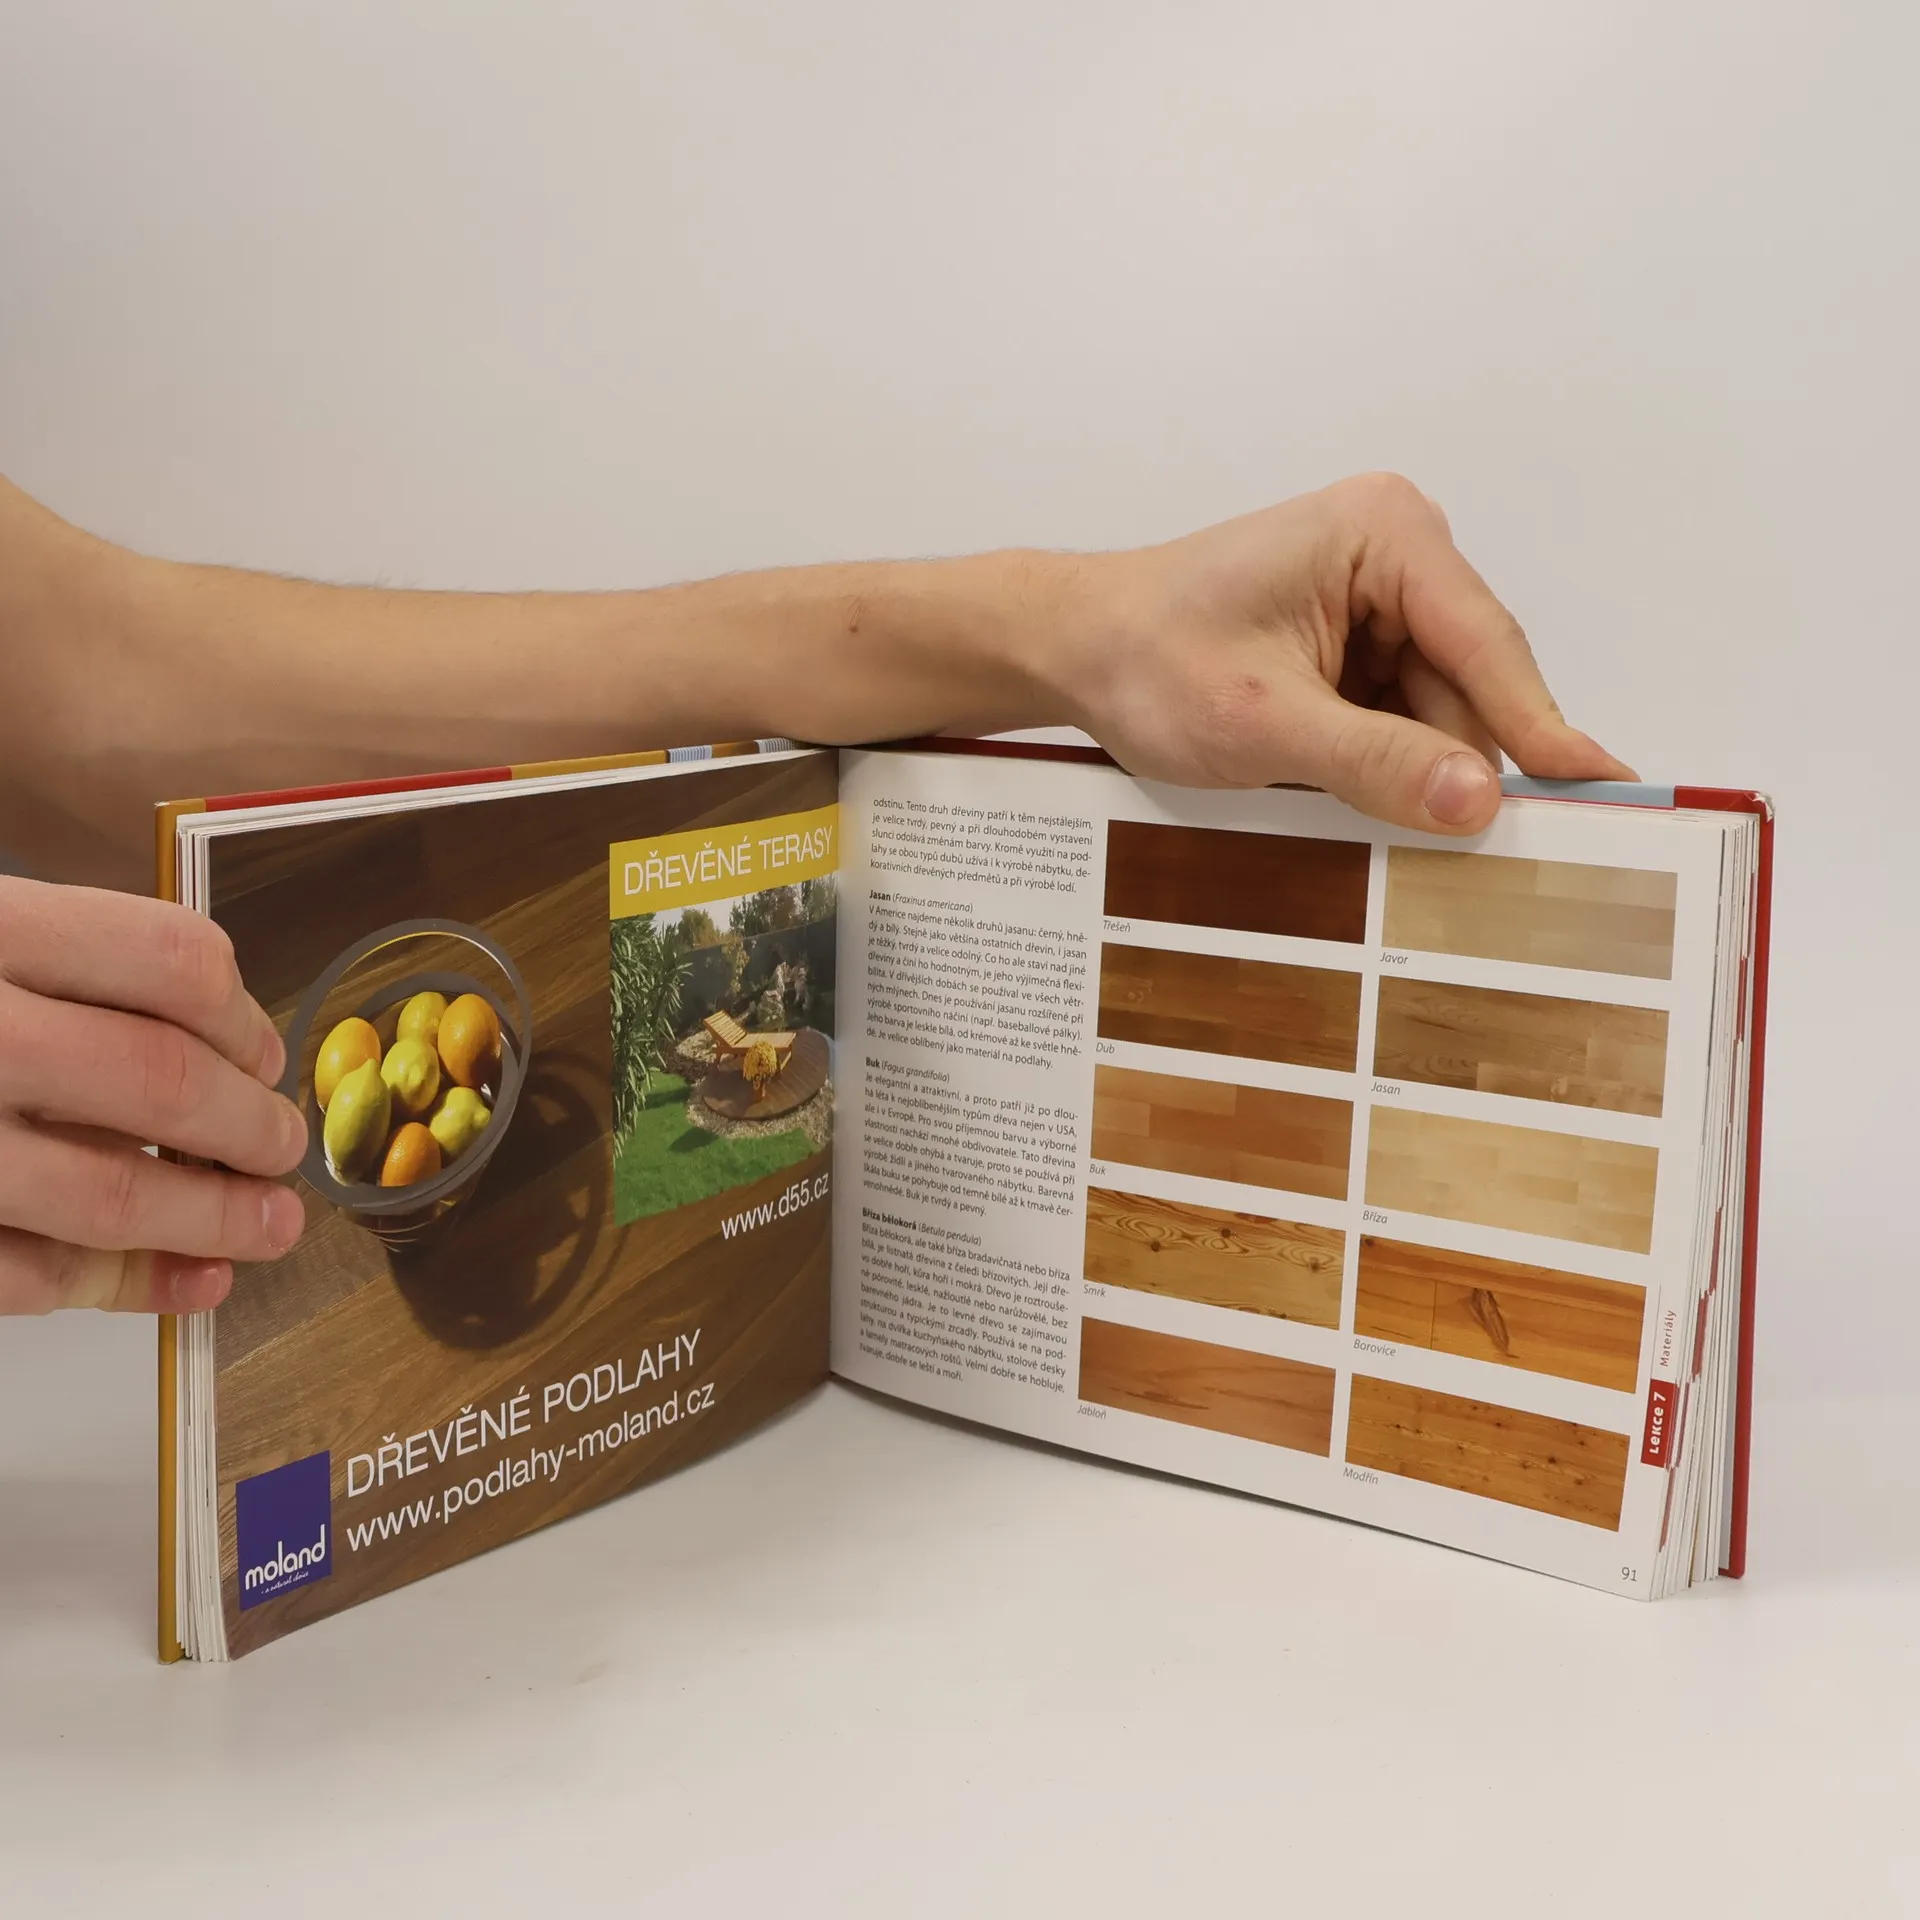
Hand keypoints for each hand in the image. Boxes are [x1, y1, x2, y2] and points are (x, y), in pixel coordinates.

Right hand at [0, 879, 307, 1312]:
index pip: (169, 961)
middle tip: (283, 1153)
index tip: (264, 1057)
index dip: (242, 1018)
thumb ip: (61, 970)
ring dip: (211, 1219)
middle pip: (157, 1080)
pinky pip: (21, 1270)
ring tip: (268, 1229)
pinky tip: (185, 1281)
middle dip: (248, 1131)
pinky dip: (121, 1283)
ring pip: (105, 1190)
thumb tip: (224, 1056)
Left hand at [1061, 472, 1634, 831]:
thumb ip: (1373, 761)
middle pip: (1469, 686)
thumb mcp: (1261, 723)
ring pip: (1437, 713)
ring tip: (1340, 803)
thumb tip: (1477, 800)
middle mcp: (1397, 553)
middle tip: (1468, 853)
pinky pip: (1400, 719)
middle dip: (1453, 764)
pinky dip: (1382, 766)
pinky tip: (1339, 791)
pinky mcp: (1355, 645)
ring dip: (1407, 771)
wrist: (1073, 650)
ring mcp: (1379, 600)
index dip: (1542, 728)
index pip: (1486, 645)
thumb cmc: (1146, 659)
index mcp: (1386, 534)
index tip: (1601, 792)